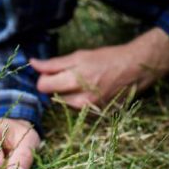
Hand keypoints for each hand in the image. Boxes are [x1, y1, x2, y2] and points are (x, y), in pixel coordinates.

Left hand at [29, 28, 168, 109]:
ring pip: (63, 102)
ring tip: (79, 82)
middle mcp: (81, 95)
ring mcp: (89, 106)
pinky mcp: (96, 112)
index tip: (50, 71)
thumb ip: (55, 63)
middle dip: (52, 84)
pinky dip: (77, 99)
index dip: (43, 76)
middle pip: (49, 93)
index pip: (43, 84)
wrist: (135, 69)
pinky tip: (89, 89)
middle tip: (63, 76)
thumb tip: (33, 63)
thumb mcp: (80, 55)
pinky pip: (77, 107)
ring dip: (65, 93)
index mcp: (76, 77)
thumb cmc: (108, 58)